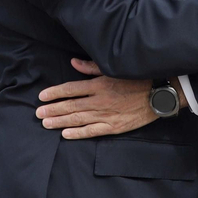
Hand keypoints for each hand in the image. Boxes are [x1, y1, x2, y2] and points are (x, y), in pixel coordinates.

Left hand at [35, 59, 156, 139]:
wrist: (158, 94)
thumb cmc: (137, 79)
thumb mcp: (114, 69)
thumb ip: (92, 67)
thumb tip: (73, 63)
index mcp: (99, 84)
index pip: (71, 89)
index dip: (55, 93)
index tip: (42, 96)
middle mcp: (99, 100)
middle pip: (70, 106)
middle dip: (52, 109)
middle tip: (38, 114)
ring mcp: (106, 115)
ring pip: (78, 119)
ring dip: (60, 121)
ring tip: (46, 123)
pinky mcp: (114, 127)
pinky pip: (92, 131)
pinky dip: (78, 133)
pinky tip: (65, 134)